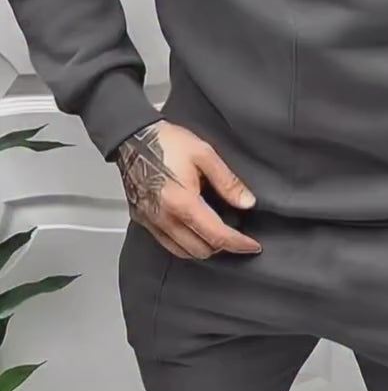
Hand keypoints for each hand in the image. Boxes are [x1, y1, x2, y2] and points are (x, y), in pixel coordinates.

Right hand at [115, 120, 261, 258]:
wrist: (132, 138)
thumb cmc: (165, 142)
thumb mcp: (204, 154)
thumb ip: (227, 181)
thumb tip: (246, 202)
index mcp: (182, 202)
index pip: (217, 236)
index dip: (239, 244)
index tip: (253, 246)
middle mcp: (165, 218)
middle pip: (201, 250)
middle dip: (223, 247)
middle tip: (237, 236)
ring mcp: (152, 222)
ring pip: (183, 252)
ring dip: (204, 248)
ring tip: (217, 235)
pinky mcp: (142, 220)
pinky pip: (167, 244)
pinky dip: (185, 244)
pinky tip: (194, 231)